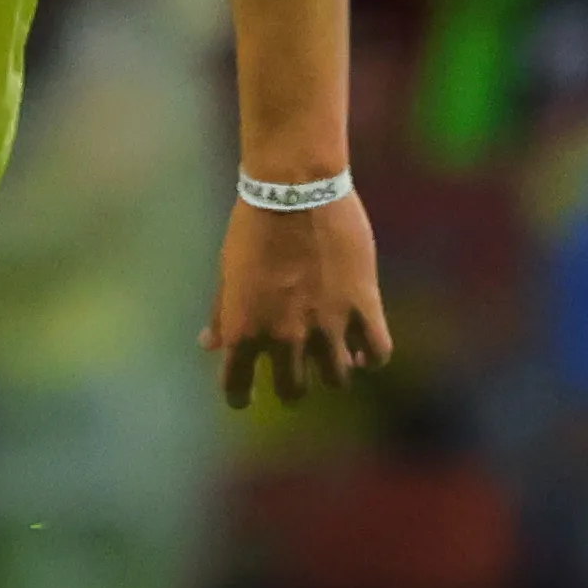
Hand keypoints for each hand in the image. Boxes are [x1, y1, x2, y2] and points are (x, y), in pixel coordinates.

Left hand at [208, 190, 392, 408]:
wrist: (294, 190)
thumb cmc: (252, 226)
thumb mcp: (228, 271)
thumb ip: (222, 313)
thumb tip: (209, 344)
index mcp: (244, 330)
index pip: (237, 387)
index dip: (240, 396)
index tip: (244, 397)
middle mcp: (285, 337)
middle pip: (293, 390)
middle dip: (291, 388)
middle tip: (294, 376)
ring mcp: (328, 326)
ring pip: (337, 379)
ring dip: (333, 373)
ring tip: (334, 360)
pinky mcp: (364, 307)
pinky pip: (378, 353)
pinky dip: (372, 359)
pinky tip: (365, 352)